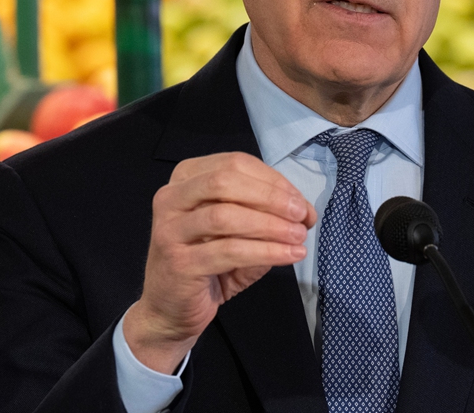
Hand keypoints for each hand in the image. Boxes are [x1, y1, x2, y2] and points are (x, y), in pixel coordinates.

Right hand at [122, 152, 317, 373]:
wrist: (170, 309)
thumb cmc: (207, 263)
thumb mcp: (238, 230)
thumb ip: (264, 213)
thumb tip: (304, 211)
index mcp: (187, 178)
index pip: (235, 163)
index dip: (274, 180)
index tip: (301, 202)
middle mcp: (171, 198)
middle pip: (226, 181)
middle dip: (271, 196)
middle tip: (301, 215)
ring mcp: (170, 230)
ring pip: (225, 215)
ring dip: (270, 224)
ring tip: (298, 236)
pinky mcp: (179, 263)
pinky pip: (229, 251)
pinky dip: (265, 251)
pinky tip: (288, 255)